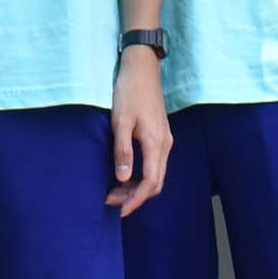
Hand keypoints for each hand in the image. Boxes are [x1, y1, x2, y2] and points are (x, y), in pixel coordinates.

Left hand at [108, 53, 170, 215]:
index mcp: (156, 143)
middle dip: (135, 197)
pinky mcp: (160, 135)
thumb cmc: (129, 91)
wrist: (142, 68)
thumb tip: (122, 178)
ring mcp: (165, 140)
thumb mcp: (120, 121)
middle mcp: (165, 145)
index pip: (150, 183)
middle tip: (112, 201)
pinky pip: (155, 164)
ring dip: (138, 187)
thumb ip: (122, 150)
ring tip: (115, 190)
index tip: (119, 210)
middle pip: (156, 183)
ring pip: (156, 174)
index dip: (135, 200)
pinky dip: (142, 175)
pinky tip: (126, 174)